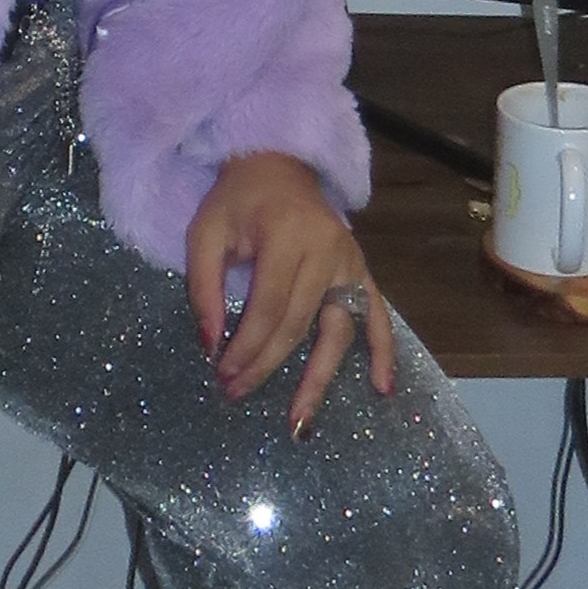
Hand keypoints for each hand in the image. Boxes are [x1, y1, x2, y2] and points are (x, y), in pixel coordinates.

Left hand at [184, 152, 395, 433]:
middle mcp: (327, 252)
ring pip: (338, 331)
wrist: (278, 166)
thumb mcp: (206, 233)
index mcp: (288, 237)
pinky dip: (383, 351)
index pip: (269, 308)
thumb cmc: (237, 201)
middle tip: (237, 395)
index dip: (246, 347)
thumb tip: (209, 345)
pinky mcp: (361, 272)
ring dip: (319, 378)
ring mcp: (350, 263)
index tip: (222, 375)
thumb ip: (204, 288)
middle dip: (266, 366)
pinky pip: (376, 315)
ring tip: (301, 422)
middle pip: (299, 325)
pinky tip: (383, 388)